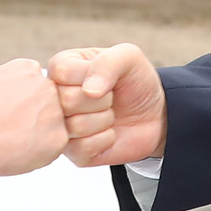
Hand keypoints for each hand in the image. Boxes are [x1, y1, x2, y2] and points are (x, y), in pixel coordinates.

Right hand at [0, 58, 65, 175]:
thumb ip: (0, 81)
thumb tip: (2, 88)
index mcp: (28, 69)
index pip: (33, 83)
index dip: (20, 101)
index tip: (9, 112)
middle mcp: (47, 86)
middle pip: (46, 103)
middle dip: (32, 116)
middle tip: (13, 130)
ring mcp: (56, 112)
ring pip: (52, 125)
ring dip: (38, 134)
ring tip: (13, 143)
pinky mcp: (59, 137)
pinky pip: (53, 147)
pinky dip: (39, 153)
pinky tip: (20, 153)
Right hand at [48, 43, 165, 166]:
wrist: (155, 114)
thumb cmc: (135, 82)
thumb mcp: (129, 58)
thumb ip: (107, 62)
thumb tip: (88, 91)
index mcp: (61, 68)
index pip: (61, 72)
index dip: (90, 76)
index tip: (104, 77)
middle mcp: (55, 98)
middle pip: (66, 101)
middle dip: (101, 100)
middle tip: (109, 98)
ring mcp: (62, 127)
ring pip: (75, 126)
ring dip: (104, 120)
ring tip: (109, 114)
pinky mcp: (73, 152)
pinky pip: (83, 148)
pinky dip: (105, 139)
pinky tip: (109, 132)